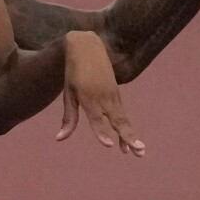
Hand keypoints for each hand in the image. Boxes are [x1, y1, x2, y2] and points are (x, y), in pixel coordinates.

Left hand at [56, 30, 143, 155]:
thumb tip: (59, 139)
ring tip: (140, 152)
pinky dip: (126, 127)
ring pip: (123, 119)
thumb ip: (69, 117)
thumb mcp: (68, 93)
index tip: (109, 145)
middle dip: (128, 137)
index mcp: (88, 96)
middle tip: (138, 152)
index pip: (96, 118)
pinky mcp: (117, 93)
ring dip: (131, 136)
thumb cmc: (73, 72)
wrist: (87, 47)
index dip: (101, 132)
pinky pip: (122, 114)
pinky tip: (129, 141)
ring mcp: (113, 95)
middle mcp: (103, 97)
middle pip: (118, 121)